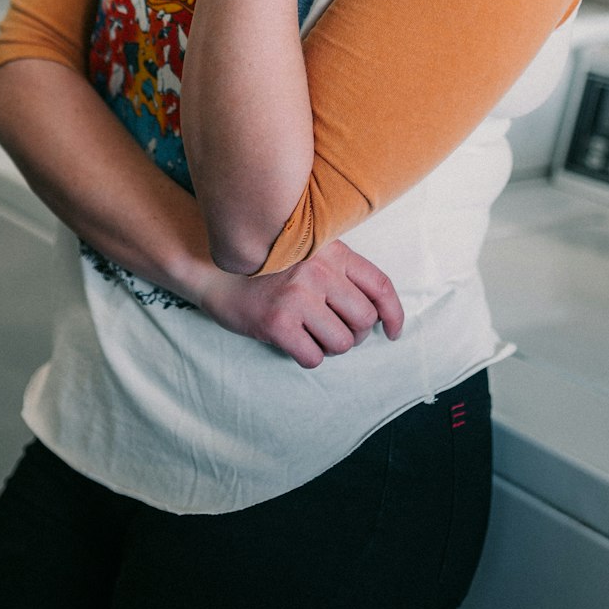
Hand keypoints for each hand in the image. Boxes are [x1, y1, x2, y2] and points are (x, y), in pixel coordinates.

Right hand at [198, 239, 403, 368]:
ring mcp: (298, 297)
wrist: (213, 268)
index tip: (393, 331)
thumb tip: (376, 310)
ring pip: (342, 343)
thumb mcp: (307, 250)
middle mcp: (319, 271)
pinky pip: (313, 357)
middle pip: (364, 319)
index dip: (394, 313)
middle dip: (356, 334)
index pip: (380, 286)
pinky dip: (308, 356)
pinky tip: (294, 341)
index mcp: (332, 251)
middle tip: (337, 331)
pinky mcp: (277, 322)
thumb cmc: (266, 265)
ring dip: (331, 346)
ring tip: (312, 334)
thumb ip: (339, 269)